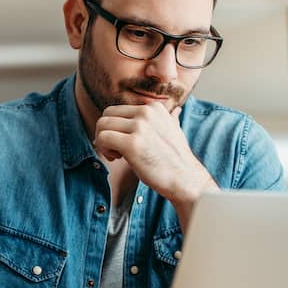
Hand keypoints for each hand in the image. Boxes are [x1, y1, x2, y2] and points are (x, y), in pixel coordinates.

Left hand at [93, 102, 219, 224]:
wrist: (185, 180)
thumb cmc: (176, 160)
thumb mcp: (175, 131)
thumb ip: (169, 119)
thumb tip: (175, 110)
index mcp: (153, 107)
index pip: (118, 109)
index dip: (115, 127)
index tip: (123, 142)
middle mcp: (146, 112)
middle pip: (107, 114)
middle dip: (105, 132)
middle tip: (114, 150)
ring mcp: (139, 127)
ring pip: (102, 125)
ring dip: (102, 142)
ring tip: (115, 155)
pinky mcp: (132, 144)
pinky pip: (102, 138)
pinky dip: (103, 149)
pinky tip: (115, 159)